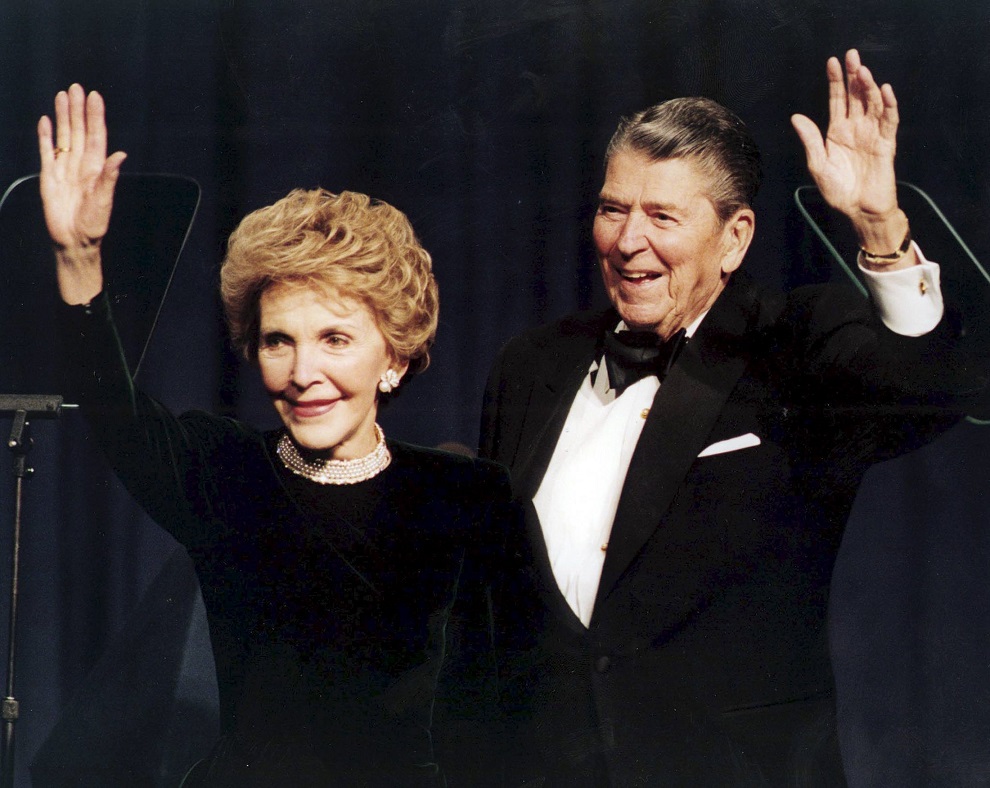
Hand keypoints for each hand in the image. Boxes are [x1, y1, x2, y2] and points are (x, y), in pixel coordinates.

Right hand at [37, 84, 126, 301]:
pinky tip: (45, 121)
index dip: (95, 117)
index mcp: (96, 169)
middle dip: (78, 110)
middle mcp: (81, 165)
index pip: (95, 136)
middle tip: (77, 88)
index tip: (95, 97)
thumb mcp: (104, 201)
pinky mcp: (50, 177)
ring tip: (63, 96)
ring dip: (63, 117)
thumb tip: (120, 154)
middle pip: (79, 131)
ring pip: (64, 136)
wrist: (73, 241)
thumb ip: (109, 177)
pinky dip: (45, 136)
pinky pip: (47, 151)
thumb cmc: (93, 225)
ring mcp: (65, 169)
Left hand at [791, 50, 913, 267]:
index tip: (832, 62)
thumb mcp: (818, 164)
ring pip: (872, 104)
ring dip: (869, 86)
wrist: (857, 210)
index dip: (836, 81)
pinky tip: (884, 90)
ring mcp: (872, 134)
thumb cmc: (838, 190)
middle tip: (852, 55)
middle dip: (854, 76)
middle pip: (856, 96)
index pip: (838, 100)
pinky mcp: (886, 144)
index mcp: (837, 132)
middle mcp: (856, 129)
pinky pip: (889, 121)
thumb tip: (796, 116)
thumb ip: (810, 139)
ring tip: (863, 70)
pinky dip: (888, 105)